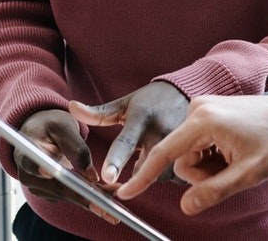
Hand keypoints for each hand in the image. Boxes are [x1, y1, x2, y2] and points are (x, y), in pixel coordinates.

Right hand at [16, 109, 119, 224]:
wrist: (41, 133)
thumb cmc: (51, 124)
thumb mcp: (63, 126)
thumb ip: (76, 147)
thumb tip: (91, 175)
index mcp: (26, 152)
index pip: (32, 163)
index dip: (42, 170)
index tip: (53, 173)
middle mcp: (28, 175)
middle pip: (57, 186)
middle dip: (84, 193)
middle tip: (109, 197)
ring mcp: (39, 187)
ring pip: (68, 195)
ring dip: (92, 196)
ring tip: (115, 193)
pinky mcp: (50, 194)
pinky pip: (72, 196)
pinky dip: (89, 195)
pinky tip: (107, 195)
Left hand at [69, 81, 189, 184]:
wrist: (186, 90)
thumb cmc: (150, 99)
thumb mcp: (125, 103)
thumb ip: (98, 113)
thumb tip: (71, 107)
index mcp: (140, 119)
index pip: (125, 143)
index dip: (115, 161)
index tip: (107, 178)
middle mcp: (161, 129)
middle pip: (147, 168)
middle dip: (140, 176)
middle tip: (135, 171)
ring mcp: (181, 140)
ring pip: (164, 173)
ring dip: (157, 173)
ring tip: (157, 158)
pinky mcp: (196, 148)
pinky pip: (180, 173)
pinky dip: (173, 171)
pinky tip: (173, 159)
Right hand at [115, 94, 267, 214]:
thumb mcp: (247, 174)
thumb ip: (214, 192)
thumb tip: (186, 207)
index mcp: (204, 121)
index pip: (164, 154)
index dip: (144, 177)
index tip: (124, 192)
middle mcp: (197, 109)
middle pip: (182, 159)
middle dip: (203, 174)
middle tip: (232, 171)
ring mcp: (201, 108)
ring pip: (189, 154)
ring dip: (209, 165)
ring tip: (235, 158)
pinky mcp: (206, 111)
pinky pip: (197, 143)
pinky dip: (212, 154)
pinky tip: (232, 150)